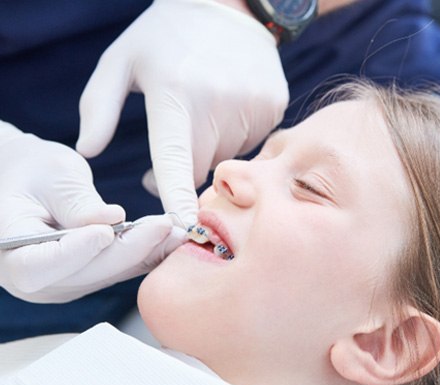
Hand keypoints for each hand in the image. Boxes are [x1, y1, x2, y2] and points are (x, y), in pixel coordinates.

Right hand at [0, 123, 184, 302]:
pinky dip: (148, 254)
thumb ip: (76, 201)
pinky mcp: (90, 276)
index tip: (105, 232)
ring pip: (109, 274)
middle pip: (85, 273)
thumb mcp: (50, 174)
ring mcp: (65, 282)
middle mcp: (37, 279)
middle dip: (128, 250)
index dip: (74, 253)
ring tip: (178, 232)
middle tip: (163, 226)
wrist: (27, 179)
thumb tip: (113, 219)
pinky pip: (120, 269)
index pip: (37, 265)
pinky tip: (174, 239)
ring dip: (146, 254)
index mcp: (11, 252)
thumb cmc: (31, 169)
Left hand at [77, 0, 287, 225]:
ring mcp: (252, 107)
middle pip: (198, 170)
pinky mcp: (274, 108)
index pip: (175, 161)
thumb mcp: (122, 61)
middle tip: (172, 139)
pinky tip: (227, 105)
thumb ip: (98, 106)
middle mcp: (218, 104)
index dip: (176, 198)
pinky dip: (234, 135)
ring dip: (209, 147)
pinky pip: (250, 143)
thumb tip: (87, 152)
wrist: (228, 7)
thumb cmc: (165, 37)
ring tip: (203, 107)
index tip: (184, 229)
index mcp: (175, 95)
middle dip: (181, 167)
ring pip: (225, 158)